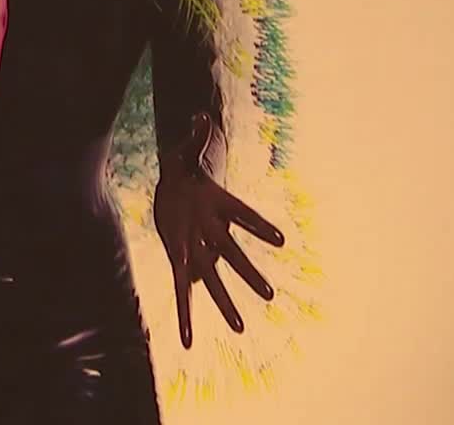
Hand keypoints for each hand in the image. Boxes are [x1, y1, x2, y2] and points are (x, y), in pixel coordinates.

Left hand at [153, 112, 287, 348]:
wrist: (173, 187)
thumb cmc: (184, 171)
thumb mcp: (184, 154)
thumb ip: (194, 138)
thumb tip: (198, 115)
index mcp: (219, 206)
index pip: (242, 216)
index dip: (258, 228)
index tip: (280, 241)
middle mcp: (212, 232)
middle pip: (231, 255)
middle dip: (247, 274)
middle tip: (268, 295)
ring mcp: (197, 248)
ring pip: (212, 279)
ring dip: (224, 303)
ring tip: (239, 329)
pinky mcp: (179, 258)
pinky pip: (182, 289)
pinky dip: (185, 314)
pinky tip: (186, 339)